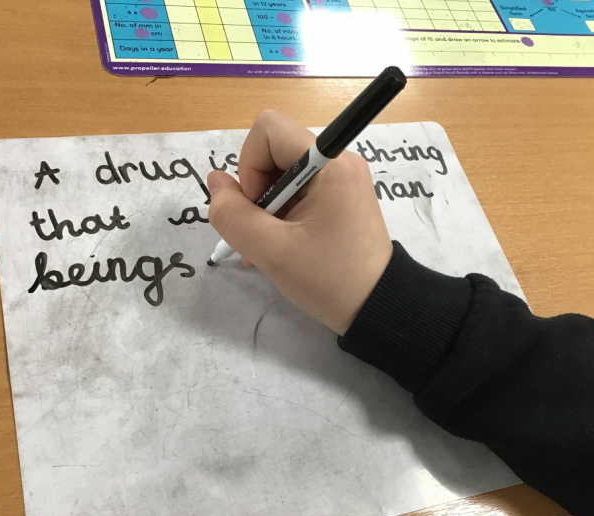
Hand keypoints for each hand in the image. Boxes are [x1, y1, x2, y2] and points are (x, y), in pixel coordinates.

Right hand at [207, 110, 392, 335]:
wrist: (378, 307)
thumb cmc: (329, 279)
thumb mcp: (271, 251)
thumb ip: (233, 214)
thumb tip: (215, 181)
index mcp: (330, 165)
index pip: (269, 129)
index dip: (250, 165)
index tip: (260, 207)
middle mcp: (338, 162)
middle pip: (273, 152)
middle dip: (256, 192)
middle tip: (262, 234)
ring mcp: (340, 180)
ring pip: (281, 175)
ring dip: (265, 209)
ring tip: (267, 249)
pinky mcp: (339, 198)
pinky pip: (297, 191)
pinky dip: (281, 214)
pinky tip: (279, 247)